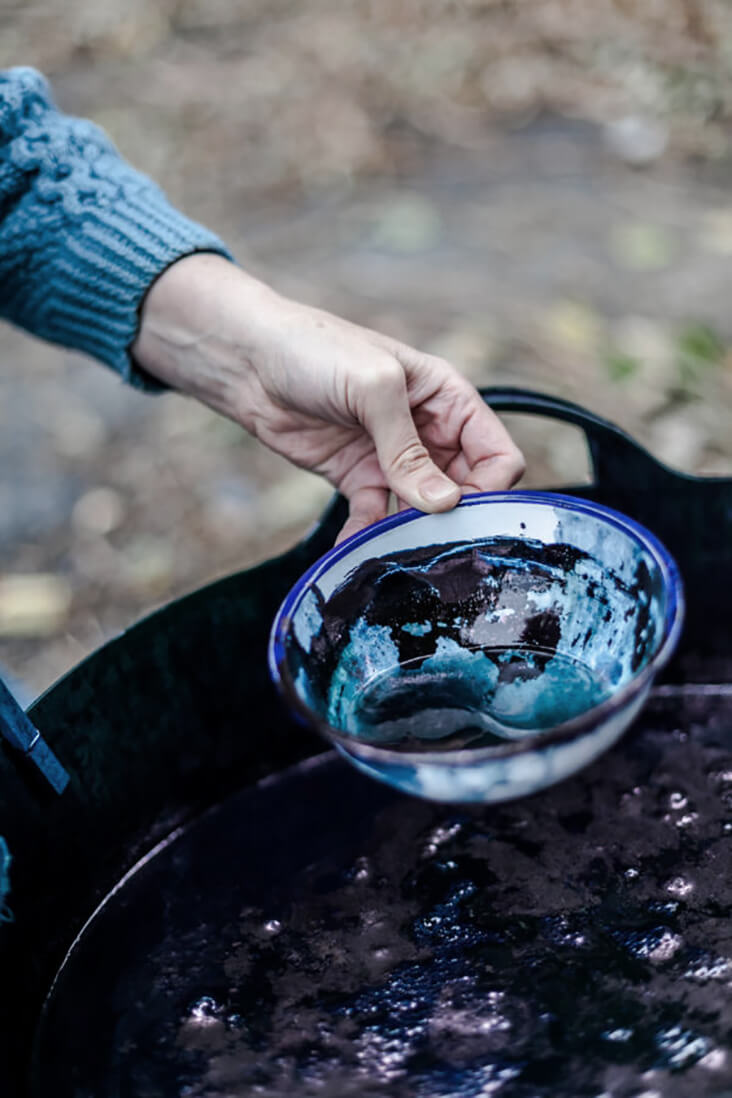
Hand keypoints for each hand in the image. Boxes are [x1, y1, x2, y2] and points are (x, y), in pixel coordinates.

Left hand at [132, 254, 524, 541]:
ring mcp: (394, 458)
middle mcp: (428, 431)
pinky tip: (354, 547)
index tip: (462, 512)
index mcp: (448, 399)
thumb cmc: (315, 350)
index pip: (497, 455)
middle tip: (430, 540)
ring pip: (423, 510)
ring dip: (412, 532)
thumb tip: (443, 503)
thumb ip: (407, 447)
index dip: (489, 488)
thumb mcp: (372, 388)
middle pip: (466, 489)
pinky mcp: (358, 478)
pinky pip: (377, 517)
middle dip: (453, 518)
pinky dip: (369, 535)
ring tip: (394, 548)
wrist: (249, 360)